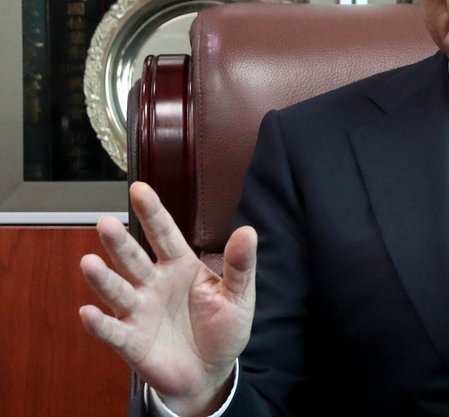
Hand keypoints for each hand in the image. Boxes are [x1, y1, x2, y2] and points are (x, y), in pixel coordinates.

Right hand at [79, 181, 256, 415]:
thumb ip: (240, 265)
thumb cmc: (222, 329)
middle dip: (120, 242)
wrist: (210, 373)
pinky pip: (113, 330)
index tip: (139, 188)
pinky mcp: (131, 341)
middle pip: (134, 258)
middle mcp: (154, 283)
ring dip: (103, 278)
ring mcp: (139, 311)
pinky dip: (100, 323)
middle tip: (107, 222)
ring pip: (118, 290)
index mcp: (180, 266)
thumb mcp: (238, 295)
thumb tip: (248, 230)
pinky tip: (88, 312)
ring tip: (88, 262)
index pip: (165, 234)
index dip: (153, 212)